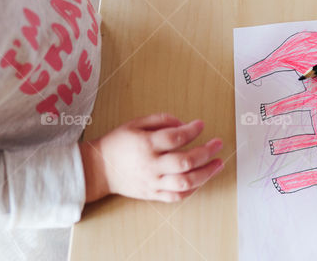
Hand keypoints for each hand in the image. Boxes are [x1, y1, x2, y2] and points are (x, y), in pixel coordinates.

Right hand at [79, 114, 223, 202]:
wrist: (98, 169)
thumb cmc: (118, 143)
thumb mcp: (135, 123)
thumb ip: (161, 120)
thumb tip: (184, 124)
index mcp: (145, 145)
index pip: (175, 137)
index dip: (193, 129)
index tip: (201, 124)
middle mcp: (151, 165)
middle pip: (185, 161)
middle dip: (207, 152)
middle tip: (218, 143)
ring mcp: (152, 182)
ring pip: (185, 182)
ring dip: (206, 173)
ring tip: (219, 163)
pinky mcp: (152, 195)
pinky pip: (176, 196)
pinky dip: (193, 189)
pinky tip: (203, 179)